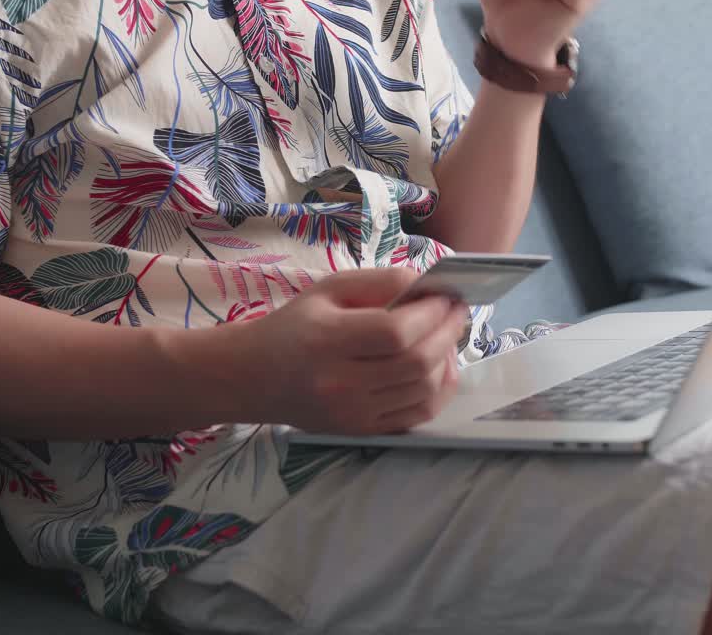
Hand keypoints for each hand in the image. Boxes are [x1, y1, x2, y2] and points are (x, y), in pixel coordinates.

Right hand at [228, 268, 466, 434]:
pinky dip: (439, 389)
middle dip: (447, 332)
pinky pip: (418, 415)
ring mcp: (353, 413)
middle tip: (457, 312)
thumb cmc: (295, 326)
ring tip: (447, 335)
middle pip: (416, 362)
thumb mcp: (330, 289)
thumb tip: (429, 286)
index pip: (395, 332)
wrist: (254, 377)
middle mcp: (340, 383)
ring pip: (424, 390)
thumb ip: (380, 282)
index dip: (431, 313)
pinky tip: (439, 366)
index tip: (446, 296)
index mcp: (327, 341)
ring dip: (447, 359)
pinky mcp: (363, 430)